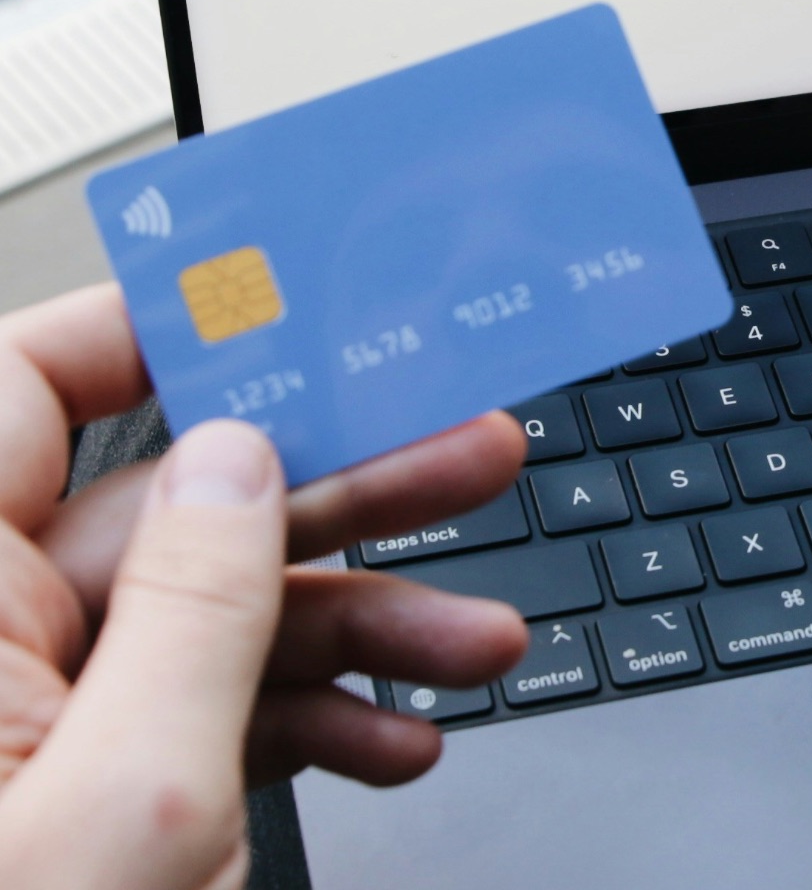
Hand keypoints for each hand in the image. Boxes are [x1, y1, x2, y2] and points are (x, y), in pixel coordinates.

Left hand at [0, 285, 530, 888]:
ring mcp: (49, 715)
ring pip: (222, 614)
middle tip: (467, 454)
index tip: (294, 311)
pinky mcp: (100, 784)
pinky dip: (318, 715)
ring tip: (476, 639)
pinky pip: (217, 709)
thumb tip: (239, 463)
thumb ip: (195, 610)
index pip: (28, 391)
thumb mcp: (136, 792)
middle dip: (341, 489)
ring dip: (364, 622)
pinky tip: (396, 733)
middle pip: (179, 508)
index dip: (155, 331)